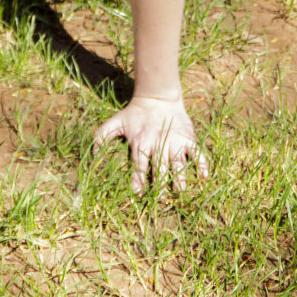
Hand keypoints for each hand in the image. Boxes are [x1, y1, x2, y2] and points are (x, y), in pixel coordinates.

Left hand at [92, 95, 207, 193]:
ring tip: (181, 191)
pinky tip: (204, 177)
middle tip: (161, 200)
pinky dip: (202, 165)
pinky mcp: (188, 138)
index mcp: (141, 142)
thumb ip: (101, 136)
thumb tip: (92, 155)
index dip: (138, 180)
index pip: (138, 165)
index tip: (138, 193)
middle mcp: (158, 143)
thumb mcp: (115, 122)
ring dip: (180, 177)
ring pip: (179, 162)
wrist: (157, 97)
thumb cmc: (134, 114)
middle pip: (160, 167)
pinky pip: (198, 153)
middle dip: (161, 184)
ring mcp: (175, 141)